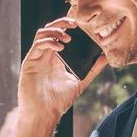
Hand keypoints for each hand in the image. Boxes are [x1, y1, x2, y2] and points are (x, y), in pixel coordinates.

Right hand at [16, 17, 107, 132]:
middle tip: (75, 24)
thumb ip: (92, 69)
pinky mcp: (30, 62)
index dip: (68, 25)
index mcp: (55, 58)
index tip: (81, 23)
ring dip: (55, 31)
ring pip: (42, 33)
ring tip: (68, 38)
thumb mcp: (80, 81)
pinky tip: (60, 47)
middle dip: (62, 23)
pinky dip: (49, 41)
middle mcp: (45, 55)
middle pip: (51, 29)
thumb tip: (106, 58)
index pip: (60, 34)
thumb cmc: (58, 101)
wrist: (44, 113)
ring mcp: (36, 57)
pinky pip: (38, 45)